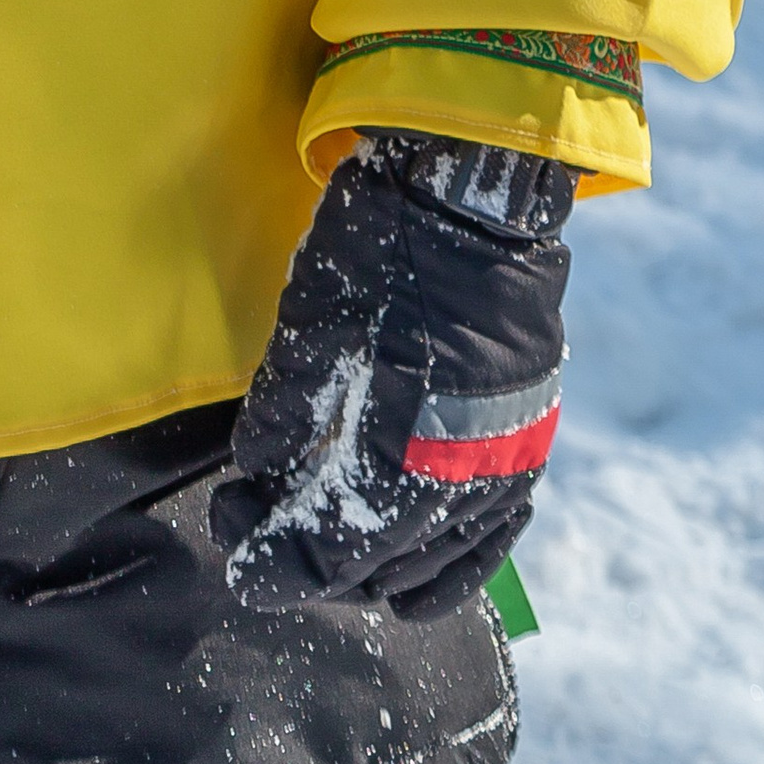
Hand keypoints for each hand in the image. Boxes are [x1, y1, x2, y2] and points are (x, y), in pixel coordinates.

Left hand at [213, 133, 572, 623]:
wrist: (476, 193)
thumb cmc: (385, 247)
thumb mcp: (311, 319)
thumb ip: (283, 409)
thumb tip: (256, 469)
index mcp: (401, 456)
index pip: (329, 553)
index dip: (274, 564)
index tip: (236, 559)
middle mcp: (460, 482)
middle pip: (375, 566)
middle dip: (306, 556)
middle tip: (251, 517)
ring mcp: (503, 465)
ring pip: (434, 563)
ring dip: (372, 565)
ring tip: (316, 535)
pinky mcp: (527, 441)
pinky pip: (489, 535)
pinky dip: (447, 561)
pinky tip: (415, 570)